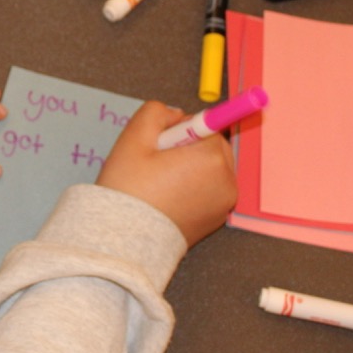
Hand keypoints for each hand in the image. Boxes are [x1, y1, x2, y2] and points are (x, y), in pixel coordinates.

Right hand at [95, 101, 236, 246]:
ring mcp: (224, 203)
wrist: (126, 240)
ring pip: (211, 169)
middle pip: (213, 147)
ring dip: (192, 168)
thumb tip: (176, 115)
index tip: (164, 143)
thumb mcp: (134, 138)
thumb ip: (157, 112)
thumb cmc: (129, 189)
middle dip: (189, 148)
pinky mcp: (217, 219)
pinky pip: (210, 191)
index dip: (180, 131)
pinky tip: (168, 198)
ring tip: (160, 183)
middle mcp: (226, 180)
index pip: (206, 126)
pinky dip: (194, 188)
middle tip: (156, 163)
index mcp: (211, 158)